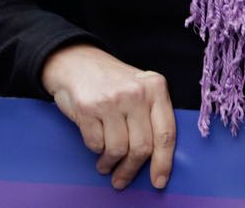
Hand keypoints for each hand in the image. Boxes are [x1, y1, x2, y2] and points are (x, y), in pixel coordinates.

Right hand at [41, 43, 175, 191]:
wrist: (78, 62)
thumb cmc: (113, 82)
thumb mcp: (141, 88)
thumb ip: (152, 115)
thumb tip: (158, 158)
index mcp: (156, 87)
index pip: (166, 133)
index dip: (164, 162)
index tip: (159, 181)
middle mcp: (137, 93)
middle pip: (142, 147)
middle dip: (131, 169)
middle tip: (122, 179)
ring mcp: (112, 100)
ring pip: (118, 149)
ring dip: (111, 164)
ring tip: (106, 165)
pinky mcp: (88, 108)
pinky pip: (96, 144)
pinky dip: (96, 152)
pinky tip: (97, 147)